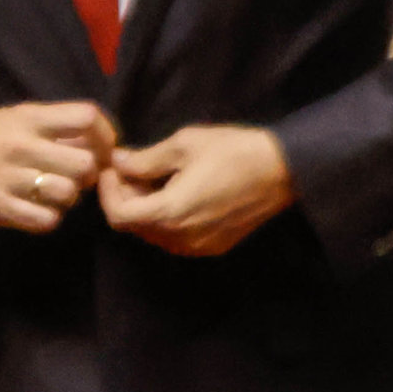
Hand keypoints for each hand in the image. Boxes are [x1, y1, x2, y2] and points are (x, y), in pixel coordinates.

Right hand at [0, 102, 117, 231]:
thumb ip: (56, 128)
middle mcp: (20, 145)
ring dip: (68, 198)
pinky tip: (38, 210)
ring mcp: (8, 178)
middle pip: (85, 164)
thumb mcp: (17, 118)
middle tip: (77, 178)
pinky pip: (45, 220)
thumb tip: (101, 144)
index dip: (105, 136)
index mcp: (29, 118)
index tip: (102, 149)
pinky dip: (48, 218)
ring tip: (55, 194)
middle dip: (89, 175)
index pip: (87, 118)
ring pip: (67, 194)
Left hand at [99, 122, 296, 255]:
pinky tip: (176, 193)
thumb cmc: (235, 151)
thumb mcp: (184, 145)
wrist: (285, 170)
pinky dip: (166, 218)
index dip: (107, 192)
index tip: (111, 169)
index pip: (117, 215)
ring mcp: (197, 246)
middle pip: (133, 225)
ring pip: (153, 233)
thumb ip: (145, 159)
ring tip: (153, 179)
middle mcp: (180, 238)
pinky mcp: (213, 247)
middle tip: (130, 170)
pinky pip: (175, 237)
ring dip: (145, 208)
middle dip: (124, 198)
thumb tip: (118, 162)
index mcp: (169, 214)